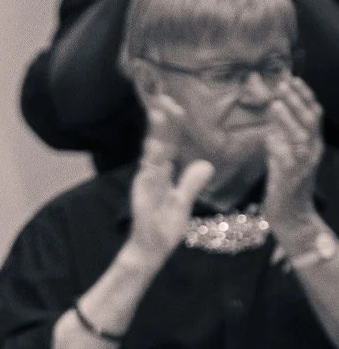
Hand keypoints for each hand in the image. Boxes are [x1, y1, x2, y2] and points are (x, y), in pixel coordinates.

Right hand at [126, 95, 215, 265]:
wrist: (151, 250)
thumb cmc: (164, 228)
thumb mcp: (183, 201)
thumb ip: (191, 183)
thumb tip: (204, 164)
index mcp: (161, 174)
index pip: (169, 144)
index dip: (173, 125)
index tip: (176, 106)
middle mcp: (151, 174)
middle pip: (158, 142)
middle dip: (162, 120)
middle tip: (166, 97)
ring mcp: (146, 182)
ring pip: (153, 151)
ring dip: (156, 131)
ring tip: (161, 110)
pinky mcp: (143, 193)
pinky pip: (150, 171)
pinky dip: (153, 155)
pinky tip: (157, 142)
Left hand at [263, 75, 323, 228]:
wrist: (291, 214)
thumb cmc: (284, 183)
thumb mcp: (281, 154)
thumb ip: (278, 136)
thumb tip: (272, 114)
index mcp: (312, 143)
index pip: (313, 114)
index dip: (304, 95)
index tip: (292, 79)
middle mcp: (313, 151)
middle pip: (310, 120)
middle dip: (297, 100)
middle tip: (284, 83)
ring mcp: (304, 164)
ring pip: (301, 136)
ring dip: (288, 118)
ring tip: (276, 103)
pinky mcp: (292, 178)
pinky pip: (287, 158)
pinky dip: (278, 146)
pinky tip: (269, 137)